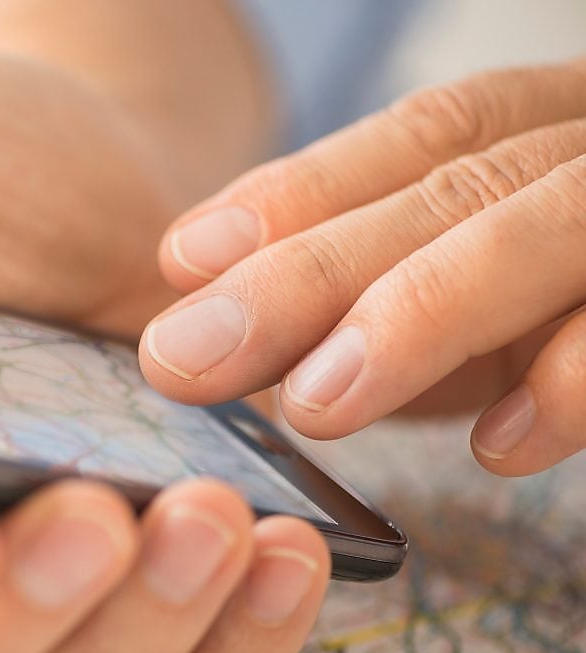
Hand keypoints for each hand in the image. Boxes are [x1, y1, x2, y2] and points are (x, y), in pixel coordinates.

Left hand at [143, 58, 585, 475]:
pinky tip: (499, 444)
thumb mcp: (488, 288)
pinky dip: (581, 377)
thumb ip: (383, 284)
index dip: (300, 191)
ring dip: (425, 313)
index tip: (185, 257)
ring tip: (316, 400)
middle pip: (461, 184)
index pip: (421, 137)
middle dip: (315, 270)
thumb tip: (216, 305)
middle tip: (190, 354)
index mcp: (558, 129)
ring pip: (551, 229)